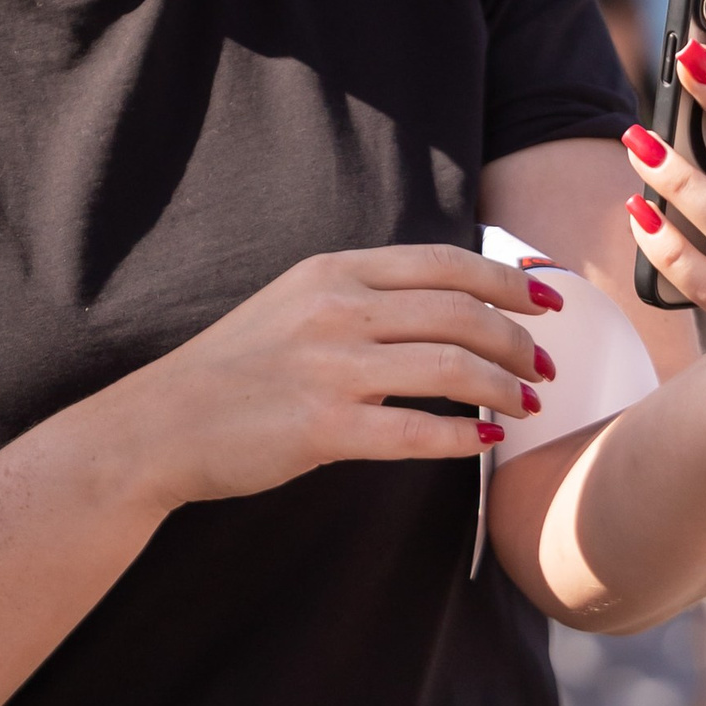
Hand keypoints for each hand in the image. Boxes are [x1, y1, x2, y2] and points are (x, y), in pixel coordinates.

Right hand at [112, 244, 559, 508]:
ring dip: (504, 388)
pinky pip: (417, 433)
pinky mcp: (322, 429)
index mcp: (331, 272)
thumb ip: (359, 297)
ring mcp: (329, 370)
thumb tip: (445, 302)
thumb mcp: (291, 304)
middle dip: (519, 339)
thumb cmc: (231, 371)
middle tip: (546, 365)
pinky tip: (484, 442)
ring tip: (527, 403)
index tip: (547, 300)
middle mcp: (335, 311)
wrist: (159, 425)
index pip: (443, 263)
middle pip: (460, 313)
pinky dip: (462, 438)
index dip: (507, 280)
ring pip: (451, 370)